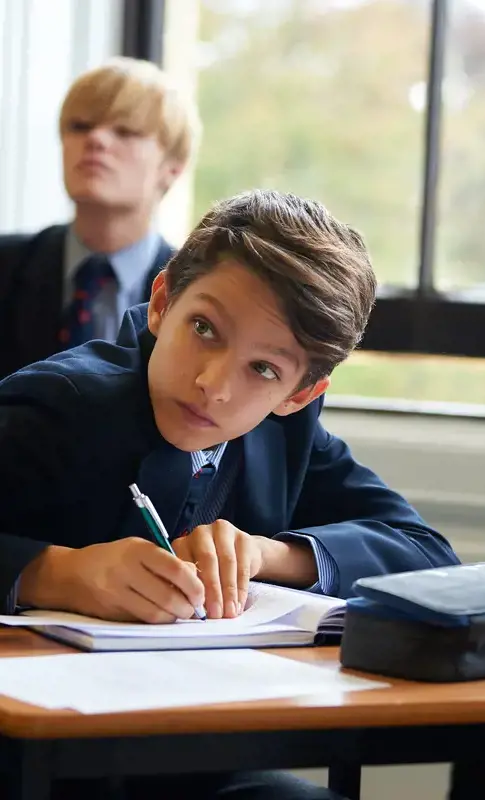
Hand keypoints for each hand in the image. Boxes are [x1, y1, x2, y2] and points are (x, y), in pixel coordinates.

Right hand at [19, 538, 204, 623]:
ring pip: (156, 614)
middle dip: (187, 607)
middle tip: (195, 609)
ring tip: (180, 613)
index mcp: (137, 550)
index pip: (174, 568)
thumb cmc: (112, 559)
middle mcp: (126, 570)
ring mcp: (117, 593)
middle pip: (167, 596)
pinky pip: (142, 621)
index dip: (193, 584)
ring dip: (174, 618)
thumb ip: (164, 561)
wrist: (70, 574)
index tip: (201, 593)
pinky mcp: (112, 612)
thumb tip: (196, 576)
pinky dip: (157, 621)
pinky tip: (162, 616)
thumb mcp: (137, 549)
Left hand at [172, 520, 266, 618]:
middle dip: (212, 591)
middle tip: (215, 614)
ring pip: (227, 562)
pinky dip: (241, 588)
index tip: (196, 612)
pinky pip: (243, 565)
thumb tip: (192, 613)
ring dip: (228, 591)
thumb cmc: (212, 573)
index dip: (190, 589)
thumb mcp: (196, 578)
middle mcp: (200, 533)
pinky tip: (239, 603)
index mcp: (182, 543)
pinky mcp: (243, 538)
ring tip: (229, 612)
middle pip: (207, 560)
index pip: (185, 564)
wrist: (241, 556)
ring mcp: (223, 532)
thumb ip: (191, 590)